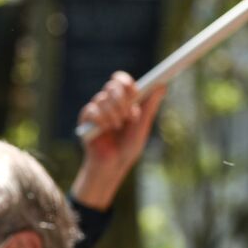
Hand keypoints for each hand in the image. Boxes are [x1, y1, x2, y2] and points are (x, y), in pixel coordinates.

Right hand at [71, 71, 165, 210]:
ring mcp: (96, 111)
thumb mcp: (142, 126)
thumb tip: (162, 85)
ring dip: (113, 113)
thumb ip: (150, 106)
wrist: (112, 166)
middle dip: (121, 99)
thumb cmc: (128, 148)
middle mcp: (108, 103)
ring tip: (117, 127)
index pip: (120, 80)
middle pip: (111, 86)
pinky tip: (105, 130)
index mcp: (122, 101)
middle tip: (128, 115)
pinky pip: (92, 111)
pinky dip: (101, 120)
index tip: (134, 91)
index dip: (126, 83)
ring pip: (102, 99)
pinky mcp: (85, 121)